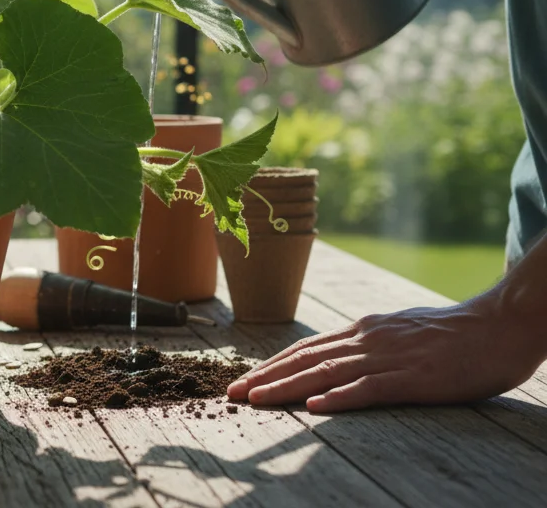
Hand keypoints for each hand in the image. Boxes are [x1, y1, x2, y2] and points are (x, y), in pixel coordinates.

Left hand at [226, 294, 546, 411]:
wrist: (499, 325)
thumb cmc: (454, 334)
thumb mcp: (401, 332)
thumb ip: (370, 343)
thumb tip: (341, 354)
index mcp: (364, 330)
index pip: (307, 348)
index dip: (272, 365)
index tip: (245, 380)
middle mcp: (368, 339)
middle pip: (306, 359)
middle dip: (266, 377)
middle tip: (232, 392)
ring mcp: (389, 357)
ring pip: (327, 373)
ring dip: (288, 388)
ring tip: (258, 400)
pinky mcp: (414, 378)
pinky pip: (370, 389)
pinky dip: (340, 397)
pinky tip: (316, 406)